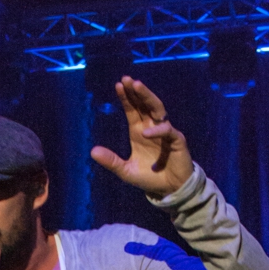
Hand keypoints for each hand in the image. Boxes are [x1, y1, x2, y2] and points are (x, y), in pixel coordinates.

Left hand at [91, 76, 193, 197]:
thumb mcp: (126, 171)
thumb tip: (92, 152)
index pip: (132, 110)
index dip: (126, 98)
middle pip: (144, 104)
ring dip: (147, 97)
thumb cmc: (150, 177)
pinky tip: (146, 133)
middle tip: (127, 79)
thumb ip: (111, 161)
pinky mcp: (176, 141)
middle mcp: (151, 127)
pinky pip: (167, 131)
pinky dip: (157, 130)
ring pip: (157, 108)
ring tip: (137, 86)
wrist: (170, 190)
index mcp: (139, 131)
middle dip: (136, 91)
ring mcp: (165, 132)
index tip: (118, 85)